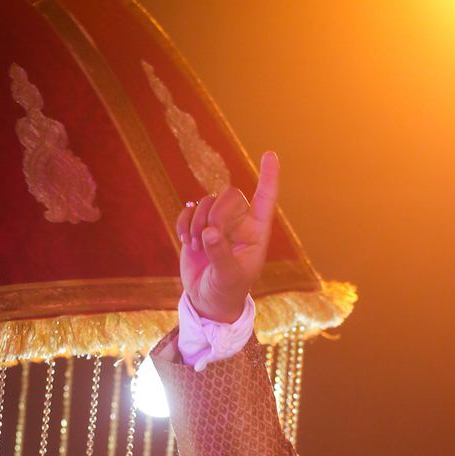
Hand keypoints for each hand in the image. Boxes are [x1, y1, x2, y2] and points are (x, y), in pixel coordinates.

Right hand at [176, 151, 279, 322]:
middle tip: (207, 238)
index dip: (268, 177)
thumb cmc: (226, 291)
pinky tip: (185, 242)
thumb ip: (220, 255)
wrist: (207, 300)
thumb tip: (210, 232)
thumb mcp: (228, 277)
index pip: (266, 199)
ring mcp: (218, 223)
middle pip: (230, 195)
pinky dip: (183, 223)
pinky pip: (189, 208)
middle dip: (216, 213)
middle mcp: (240, 223)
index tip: (271, 155)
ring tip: (196, 246)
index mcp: (257, 233)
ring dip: (197, 222)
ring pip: (207, 200)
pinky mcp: (197, 225)